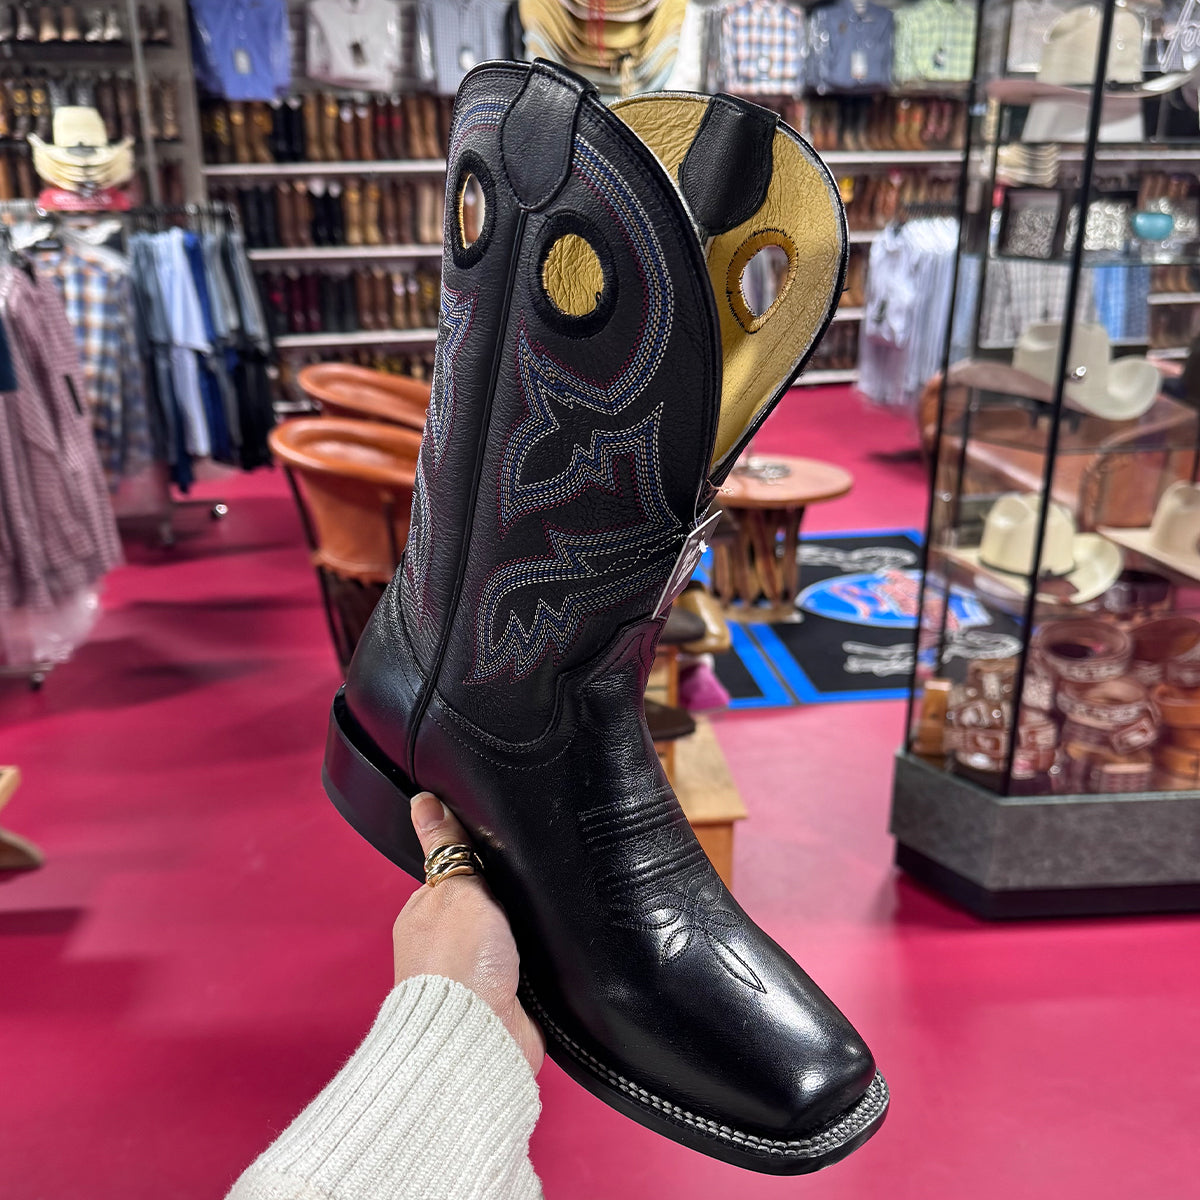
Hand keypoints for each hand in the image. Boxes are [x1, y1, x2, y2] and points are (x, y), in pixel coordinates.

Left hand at [393, 792, 544, 1073]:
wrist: (481, 1036)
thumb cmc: (458, 965)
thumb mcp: (455, 887)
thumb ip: (446, 845)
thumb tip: (423, 800)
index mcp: (424, 914)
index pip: (456, 870)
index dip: (482, 859)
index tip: (505, 849)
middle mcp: (447, 944)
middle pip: (487, 901)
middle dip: (509, 897)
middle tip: (529, 887)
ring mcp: (477, 972)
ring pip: (512, 933)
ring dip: (527, 929)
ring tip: (542, 918)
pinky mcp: (508, 997)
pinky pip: (531, 963)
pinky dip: (542, 957)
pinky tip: (552, 948)